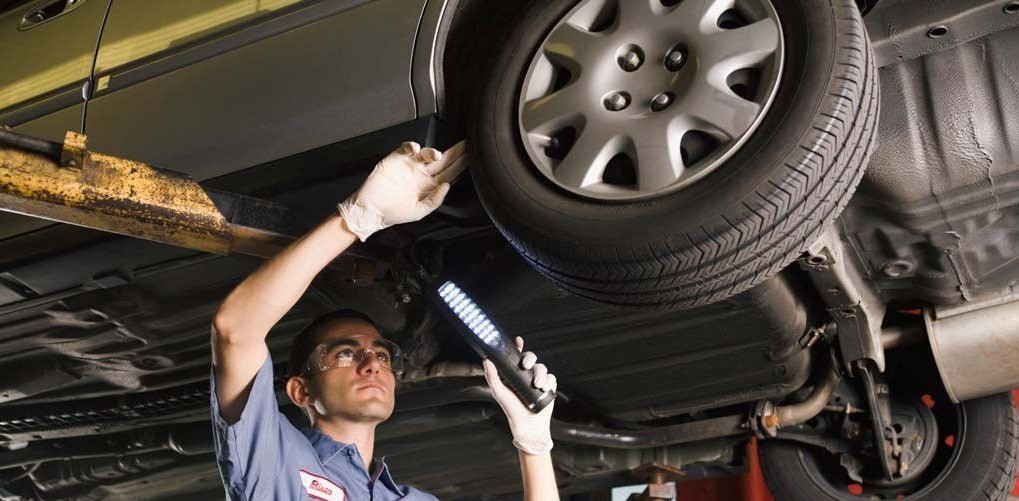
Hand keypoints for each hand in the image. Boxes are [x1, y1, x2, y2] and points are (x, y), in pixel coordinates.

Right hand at [337, 140, 466, 240]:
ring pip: (426, 153)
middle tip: (467, 144)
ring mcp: (410, 165)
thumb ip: (435, 200)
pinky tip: (416, 149)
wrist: (370, 210)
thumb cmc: (393, 213)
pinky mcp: (396, 159)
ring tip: (437, 155)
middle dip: (455, 152)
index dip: (460, 166)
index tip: (472, 158)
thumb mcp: (419, 212)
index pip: (450, 173)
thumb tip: (447, 186)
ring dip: (433, 152)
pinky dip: (411, 146)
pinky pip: (406, 148)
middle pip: (443, 160)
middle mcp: (422, 174)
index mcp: (430, 186)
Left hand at [483, 337, 556, 454]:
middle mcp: (525, 375)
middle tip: (526, 365)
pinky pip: (551, 377)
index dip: (517, 347)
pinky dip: (548, 382)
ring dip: (540, 374)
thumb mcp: (499, 393)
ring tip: (537, 385)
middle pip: (531, 358)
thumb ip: (492, 377)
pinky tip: (544, 389)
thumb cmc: (512, 410)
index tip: (518, 341)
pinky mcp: (548, 386)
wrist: (529, 426)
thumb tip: (486, 361)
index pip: (515, 357)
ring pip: (542, 367)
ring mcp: (537, 380)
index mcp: (513, 374)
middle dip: (530, 358)